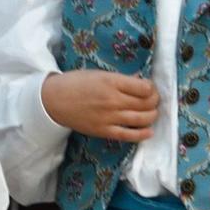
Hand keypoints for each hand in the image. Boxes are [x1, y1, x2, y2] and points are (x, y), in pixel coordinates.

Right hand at [41, 70, 159, 140]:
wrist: (54, 101)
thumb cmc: (76, 83)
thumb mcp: (99, 74)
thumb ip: (120, 79)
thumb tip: (140, 82)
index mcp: (112, 82)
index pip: (145, 87)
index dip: (152, 88)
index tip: (151, 88)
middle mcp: (113, 100)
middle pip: (146, 103)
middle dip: (155, 101)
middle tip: (154, 100)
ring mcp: (110, 117)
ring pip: (142, 119)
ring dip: (152, 116)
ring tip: (152, 113)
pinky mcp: (105, 131)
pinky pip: (129, 135)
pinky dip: (142, 134)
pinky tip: (149, 131)